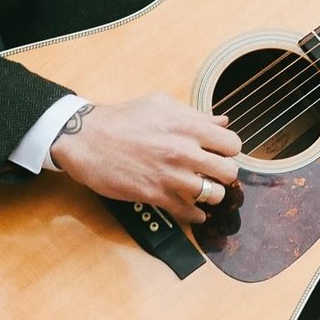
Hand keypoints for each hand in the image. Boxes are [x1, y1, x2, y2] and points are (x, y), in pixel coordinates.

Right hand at [48, 93, 242, 222]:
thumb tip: (221, 121)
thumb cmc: (123, 118)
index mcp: (188, 125)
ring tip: (201, 190)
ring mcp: (171, 176)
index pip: (233, 143)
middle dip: (223, 173)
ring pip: (214, 195)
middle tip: (212, 173)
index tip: (219, 152)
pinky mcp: (156, 195)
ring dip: (210, 194)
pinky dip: (194, 215)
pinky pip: (189, 213)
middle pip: (229, 172)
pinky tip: (193, 211)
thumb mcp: (161, 104)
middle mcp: (184, 151)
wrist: (87, 138)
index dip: (228, 149)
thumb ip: (195, 114)